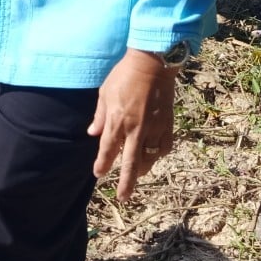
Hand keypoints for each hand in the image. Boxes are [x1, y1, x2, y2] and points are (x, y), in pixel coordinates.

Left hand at [88, 49, 177, 199]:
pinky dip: (158, 154)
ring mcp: (154, 128)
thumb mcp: (105, 93)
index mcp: (118, 120)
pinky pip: (164, 147)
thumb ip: (100, 116)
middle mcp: (136, 129)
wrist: (153, 63)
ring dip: (142, 170)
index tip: (98, 174)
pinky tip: (153, 156)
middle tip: (123, 197)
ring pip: (149, 158)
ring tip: (137, 176)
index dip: (103, 164)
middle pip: (131, 163)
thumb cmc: (124, 75)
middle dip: (126, 183)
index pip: (108, 149)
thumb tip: (92, 134)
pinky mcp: (168, 124)